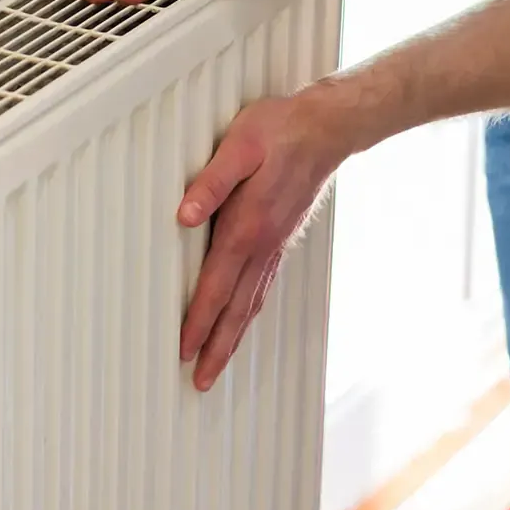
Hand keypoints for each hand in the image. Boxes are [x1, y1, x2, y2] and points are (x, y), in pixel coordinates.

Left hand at [175, 84, 360, 391]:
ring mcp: (275, 246)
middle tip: (200, 381)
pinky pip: (262, 287)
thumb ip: (211, 183)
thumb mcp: (239, 146)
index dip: (198, 321)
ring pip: (251, 304)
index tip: (183, 350)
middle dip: (216, 348)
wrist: (326, 128)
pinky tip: (242, 321)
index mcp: (248, 227)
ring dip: (232, 338)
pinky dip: (249, 314)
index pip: (217, 285)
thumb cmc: (279, 131)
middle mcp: (263, 245)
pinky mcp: (281, 239)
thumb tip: (183, 216)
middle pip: (236, 310)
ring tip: (217, 365)